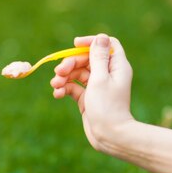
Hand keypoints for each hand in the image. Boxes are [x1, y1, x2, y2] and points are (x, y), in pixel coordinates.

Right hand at [50, 33, 134, 151]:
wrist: (110, 136)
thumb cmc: (107, 106)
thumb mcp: (100, 78)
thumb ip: (98, 57)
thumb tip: (100, 37)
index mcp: (116, 66)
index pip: (105, 44)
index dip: (90, 42)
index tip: (75, 45)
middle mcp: (108, 74)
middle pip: (86, 59)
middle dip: (70, 63)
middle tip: (58, 72)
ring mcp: (97, 87)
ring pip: (77, 74)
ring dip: (64, 77)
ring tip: (55, 85)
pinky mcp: (88, 98)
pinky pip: (74, 88)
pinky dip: (65, 89)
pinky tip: (57, 94)